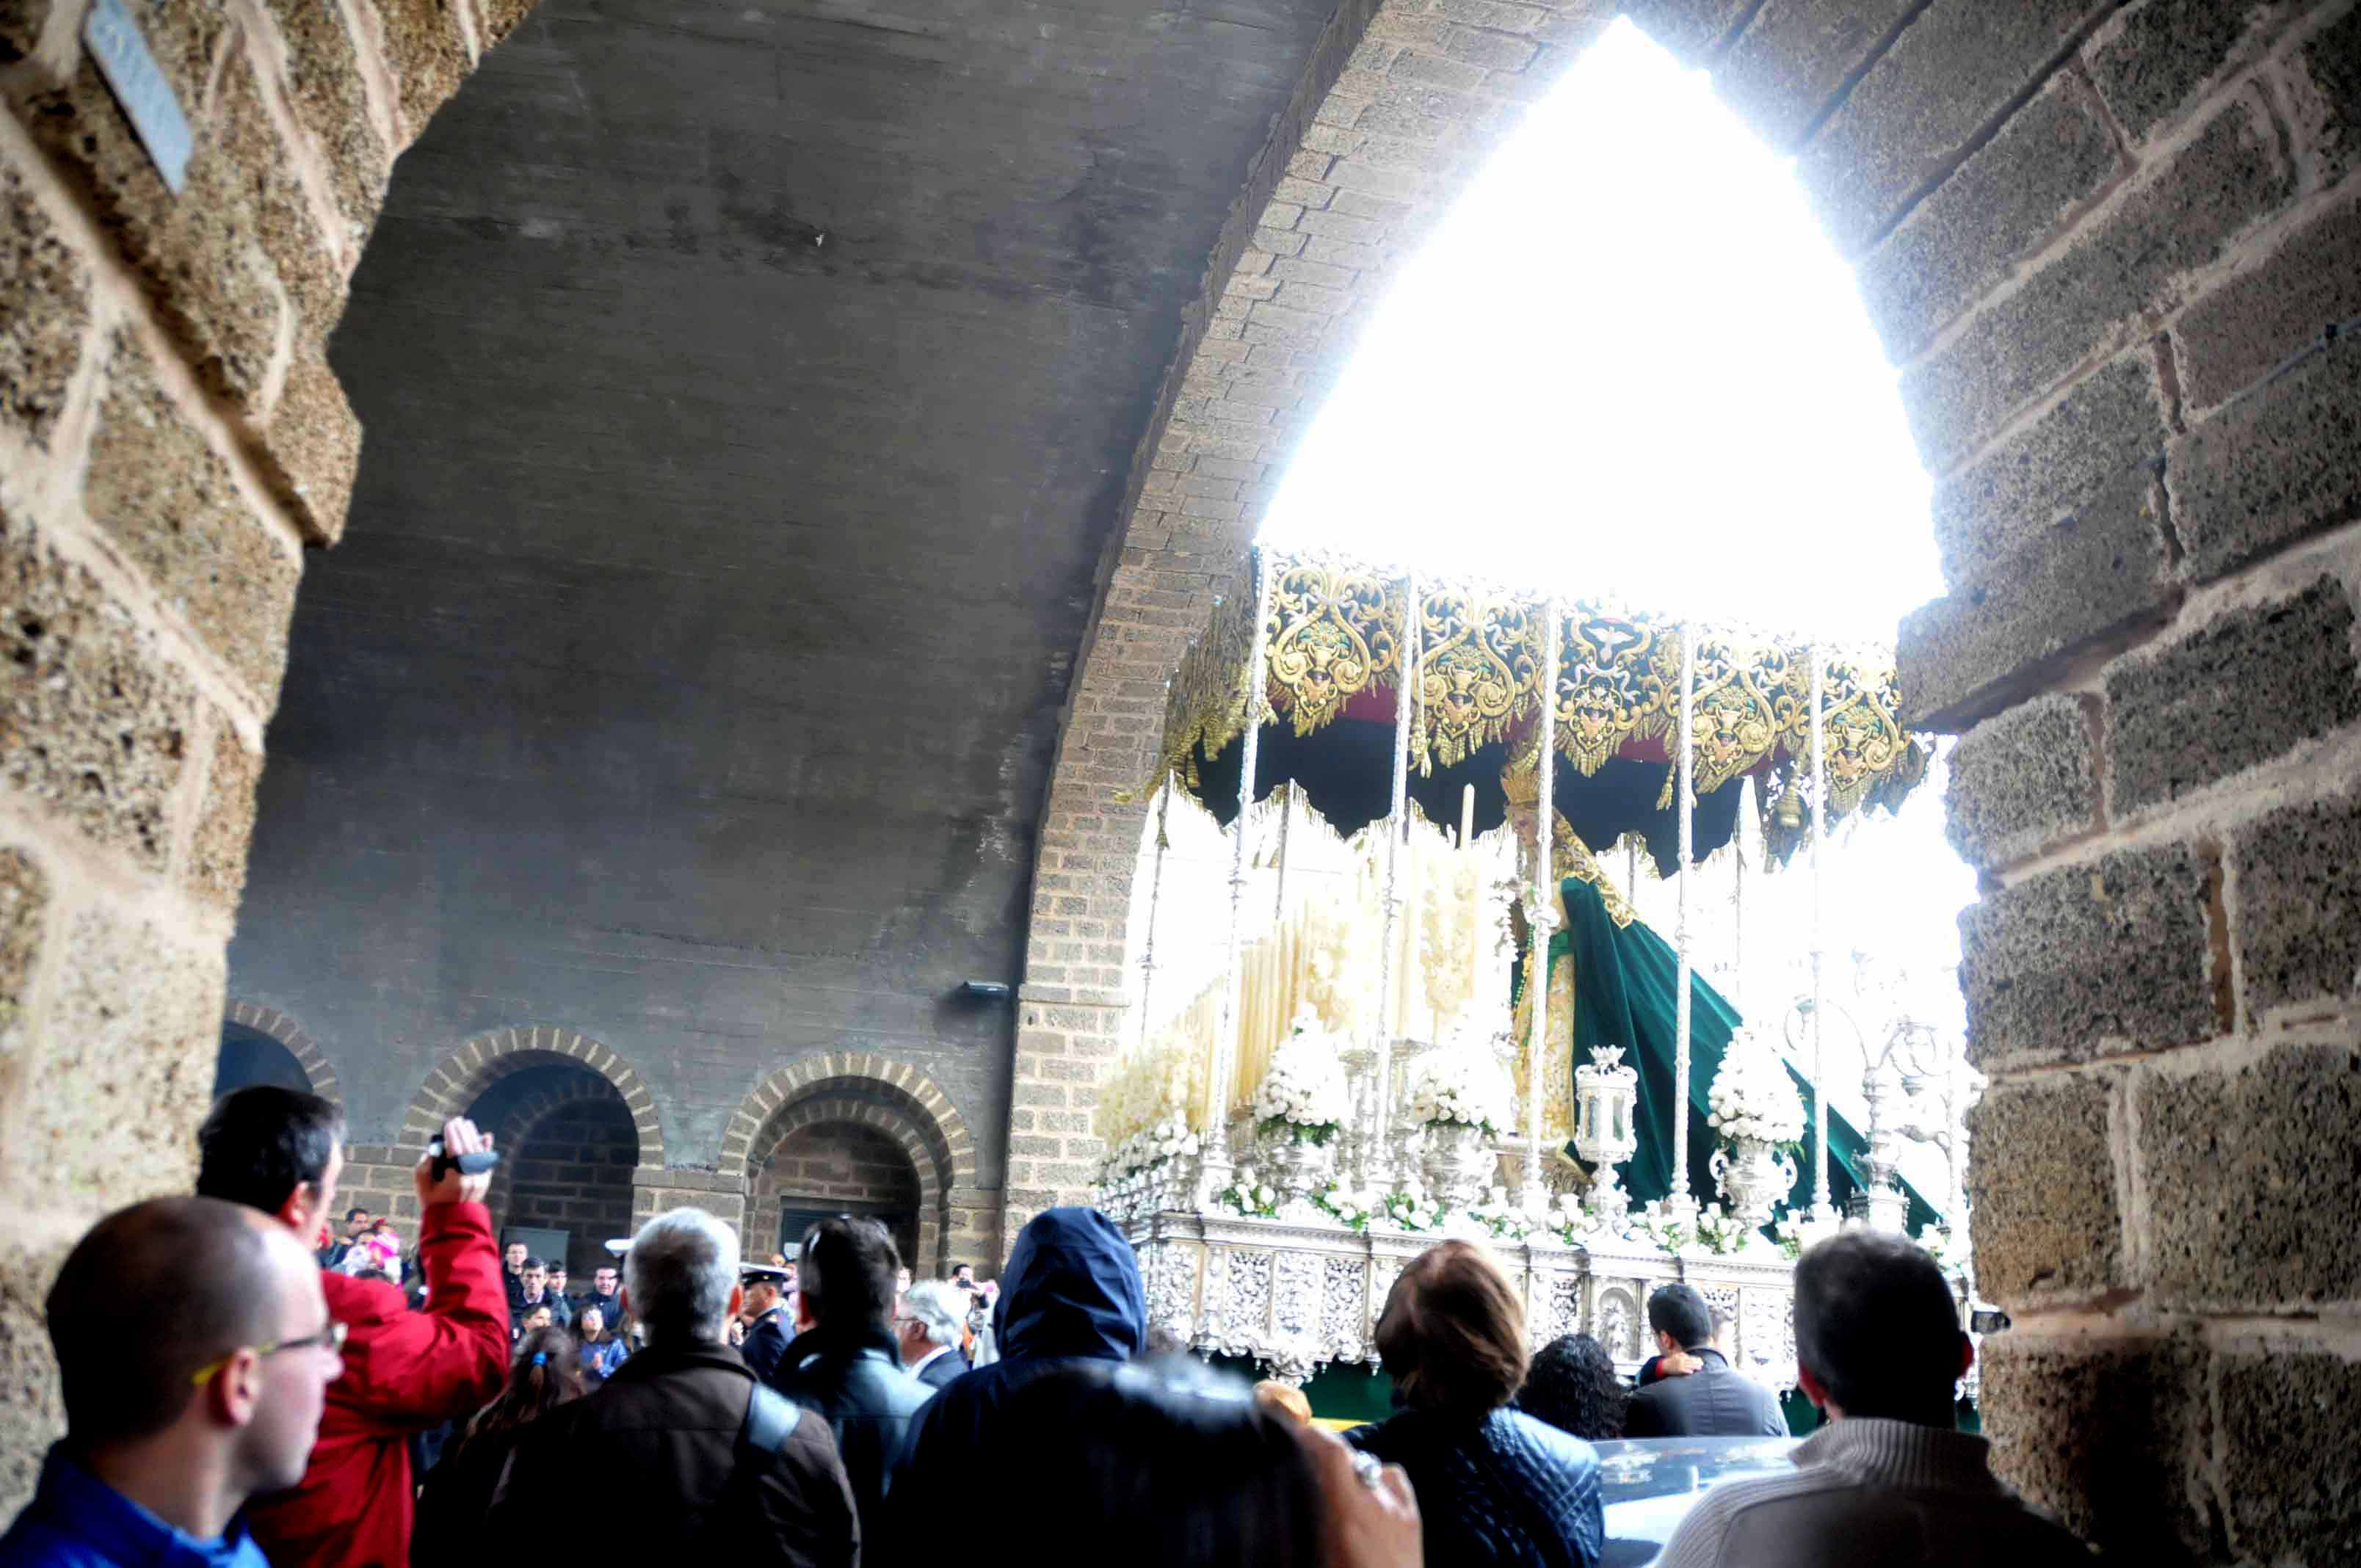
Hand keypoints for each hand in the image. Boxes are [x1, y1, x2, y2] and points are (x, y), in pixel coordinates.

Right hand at [415, 1117, 494, 1207]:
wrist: (452, 1223)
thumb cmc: (433, 1204)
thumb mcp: (422, 1186)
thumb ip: (424, 1166)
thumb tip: (434, 1149)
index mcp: (455, 1179)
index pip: (456, 1151)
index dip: (452, 1136)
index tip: (449, 1124)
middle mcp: (471, 1177)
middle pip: (469, 1149)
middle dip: (463, 1132)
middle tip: (458, 1120)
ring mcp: (481, 1179)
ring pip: (478, 1153)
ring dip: (473, 1137)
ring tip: (468, 1124)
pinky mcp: (485, 1181)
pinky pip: (487, 1161)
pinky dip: (487, 1148)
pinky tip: (486, 1136)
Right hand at [1298, 1426, 1420, 1567]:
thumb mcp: (1321, 1556)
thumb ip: (1311, 1519)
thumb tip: (1293, 1495)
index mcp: (1350, 1515)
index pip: (1332, 1454)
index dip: (1312, 1434)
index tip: (1293, 1431)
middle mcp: (1377, 1503)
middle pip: (1348, 1457)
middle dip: (1325, 1453)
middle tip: (1306, 1462)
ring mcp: (1400, 1507)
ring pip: (1370, 1465)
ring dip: (1350, 1470)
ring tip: (1336, 1488)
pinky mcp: (1415, 1516)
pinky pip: (1393, 1478)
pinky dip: (1378, 1477)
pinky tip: (1369, 1493)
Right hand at [1661, 1351, 1703, 1376]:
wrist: (1663, 1365)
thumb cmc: (1671, 1361)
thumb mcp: (1677, 1356)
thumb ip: (1684, 1356)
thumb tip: (1692, 1358)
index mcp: (1681, 1355)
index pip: (1690, 1357)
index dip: (1696, 1359)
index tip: (1701, 1361)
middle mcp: (1680, 1359)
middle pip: (1690, 1361)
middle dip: (1697, 1363)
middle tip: (1702, 1364)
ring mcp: (1679, 1364)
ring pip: (1688, 1365)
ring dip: (1694, 1367)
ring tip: (1699, 1368)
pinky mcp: (1677, 1369)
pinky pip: (1683, 1370)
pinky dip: (1687, 1371)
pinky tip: (1691, 1372)